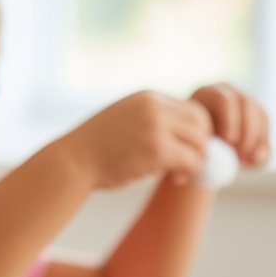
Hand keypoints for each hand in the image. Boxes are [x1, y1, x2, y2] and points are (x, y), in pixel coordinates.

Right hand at [65, 92, 212, 189]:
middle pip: (201, 121)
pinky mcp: (155, 149)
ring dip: (196, 161)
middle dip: (202, 145)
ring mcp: (155, 126)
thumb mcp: (127, 120)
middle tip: (190, 163)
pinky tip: (176, 179)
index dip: (196, 132)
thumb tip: (181, 132)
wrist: (73, 161)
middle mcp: (154, 106)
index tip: (186, 149)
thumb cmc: (98, 148)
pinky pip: (191, 160)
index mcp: (148, 98)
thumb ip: (152, 120)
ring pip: (200, 142)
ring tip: (181, 173)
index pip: (192, 109)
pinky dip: (190, 172)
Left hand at [189, 84, 269, 166]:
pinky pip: (266, 125)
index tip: (229, 142)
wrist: (204, 151)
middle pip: (245, 102)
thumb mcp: (189, 149)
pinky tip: (253, 161)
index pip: (223, 99)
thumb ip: (194, 151)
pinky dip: (263, 144)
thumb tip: (204, 157)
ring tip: (245, 162)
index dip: (229, 119)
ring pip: (260, 113)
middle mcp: (228, 92)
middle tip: (241, 154)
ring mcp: (245, 101)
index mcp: (206, 95)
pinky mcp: (258, 114)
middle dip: (247, 129)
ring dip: (256, 139)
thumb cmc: (190, 151)